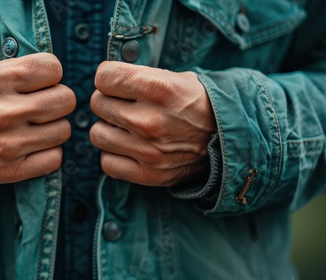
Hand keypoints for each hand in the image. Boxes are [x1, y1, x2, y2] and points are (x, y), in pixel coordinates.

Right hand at [0, 53, 75, 183]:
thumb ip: (24, 70)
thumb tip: (60, 75)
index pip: (52, 69)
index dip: (52, 73)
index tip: (41, 80)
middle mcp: (1, 113)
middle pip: (65, 101)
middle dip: (58, 100)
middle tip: (43, 104)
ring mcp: (6, 145)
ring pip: (63, 130)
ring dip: (54, 127)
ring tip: (34, 126)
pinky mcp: (10, 170)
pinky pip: (55, 158)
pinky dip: (48, 152)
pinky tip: (33, 146)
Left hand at [90, 61, 215, 185]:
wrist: (228, 137)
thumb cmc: (196, 102)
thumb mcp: (173, 77)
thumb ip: (136, 77)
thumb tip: (103, 81)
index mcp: (158, 89)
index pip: (103, 77)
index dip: (108, 78)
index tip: (118, 83)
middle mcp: (150, 120)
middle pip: (97, 104)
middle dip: (108, 101)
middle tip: (125, 105)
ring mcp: (148, 151)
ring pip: (97, 134)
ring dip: (108, 128)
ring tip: (125, 127)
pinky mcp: (149, 174)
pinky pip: (107, 163)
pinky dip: (113, 155)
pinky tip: (127, 147)